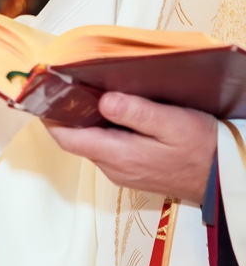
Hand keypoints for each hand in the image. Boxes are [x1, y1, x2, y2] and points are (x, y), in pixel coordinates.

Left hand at [44, 91, 216, 202]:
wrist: (221, 179)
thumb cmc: (202, 150)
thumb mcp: (172, 124)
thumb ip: (136, 113)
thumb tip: (104, 101)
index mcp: (117, 155)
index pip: (67, 138)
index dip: (51, 118)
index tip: (44, 96)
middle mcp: (111, 167)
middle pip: (76, 139)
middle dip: (68, 115)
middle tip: (67, 86)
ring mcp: (120, 172)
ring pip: (91, 143)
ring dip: (86, 122)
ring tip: (88, 93)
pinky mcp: (129, 171)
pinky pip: (106, 148)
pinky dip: (102, 130)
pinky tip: (113, 113)